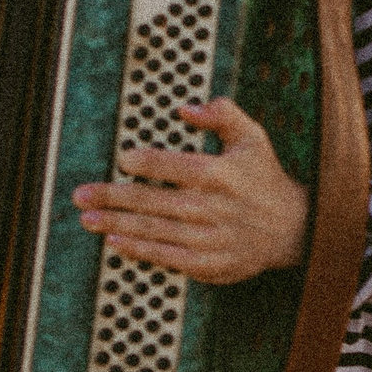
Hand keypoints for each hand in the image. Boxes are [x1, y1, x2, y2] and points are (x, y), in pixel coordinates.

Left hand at [72, 99, 307, 284]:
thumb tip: (186, 108)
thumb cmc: (264, 178)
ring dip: (115, 223)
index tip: (122, 159)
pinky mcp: (207, 263)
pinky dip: (138, 248)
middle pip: (150, 200)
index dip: (143, 162)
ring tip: (87, 217)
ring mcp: (207, 238)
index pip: (170, 165)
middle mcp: (210, 207)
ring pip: (152, 229)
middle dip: (111, 197)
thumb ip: (222, 115)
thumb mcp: (252, 138)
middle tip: (80, 194)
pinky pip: (165, 256)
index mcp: (218, 174)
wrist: (291, 228)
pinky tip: (115, 240)